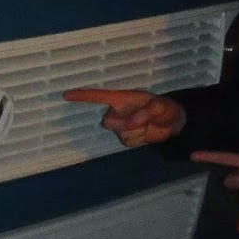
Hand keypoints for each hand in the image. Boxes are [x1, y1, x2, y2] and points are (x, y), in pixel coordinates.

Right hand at [64, 88, 185, 147]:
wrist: (173, 123)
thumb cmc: (164, 108)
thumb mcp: (159, 107)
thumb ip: (144, 113)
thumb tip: (128, 124)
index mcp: (121, 99)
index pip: (98, 96)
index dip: (82, 96)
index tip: (65, 95)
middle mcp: (117, 112)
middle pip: (107, 122)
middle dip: (124, 124)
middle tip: (142, 120)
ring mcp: (120, 125)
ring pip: (119, 134)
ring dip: (135, 133)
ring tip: (147, 125)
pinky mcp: (126, 137)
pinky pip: (126, 142)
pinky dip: (137, 140)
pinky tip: (145, 134)